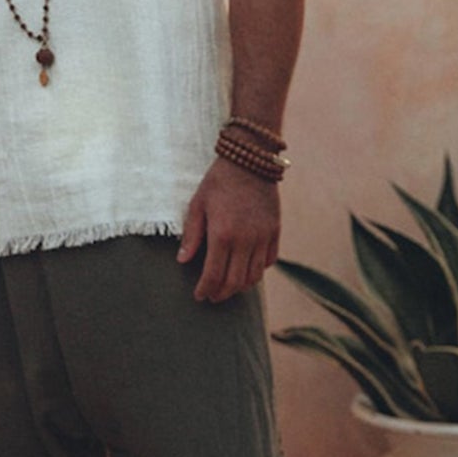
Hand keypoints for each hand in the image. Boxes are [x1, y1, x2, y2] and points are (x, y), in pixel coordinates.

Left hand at [177, 159, 280, 300]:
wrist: (250, 160)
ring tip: (229, 287)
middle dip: (222, 294)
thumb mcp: (198, 205)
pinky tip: (247, 270)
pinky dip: (258, 270)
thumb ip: (191, 235)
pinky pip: (269, 260)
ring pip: (254, 275)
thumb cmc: (219, 181)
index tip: (199, 296)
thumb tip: (182, 260)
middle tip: (213, 297)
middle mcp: (246, 240)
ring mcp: (263, 237)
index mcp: (223, 235)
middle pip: (235, 281)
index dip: (206, 290)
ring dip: (241, 286)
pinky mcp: (275, 231)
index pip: (214, 275)